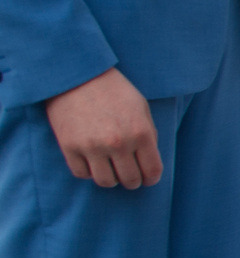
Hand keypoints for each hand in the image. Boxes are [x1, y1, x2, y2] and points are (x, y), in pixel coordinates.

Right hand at [45, 68, 160, 187]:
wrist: (77, 75)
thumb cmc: (113, 90)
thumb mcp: (141, 108)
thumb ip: (148, 135)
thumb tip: (149, 161)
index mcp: (141, 133)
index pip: (152, 172)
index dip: (151, 178)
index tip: (147, 178)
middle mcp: (118, 144)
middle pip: (130, 180)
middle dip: (133, 181)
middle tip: (129, 175)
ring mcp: (92, 147)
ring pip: (106, 182)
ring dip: (111, 179)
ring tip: (111, 169)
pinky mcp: (69, 147)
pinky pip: (82, 174)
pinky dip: (88, 172)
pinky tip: (92, 162)